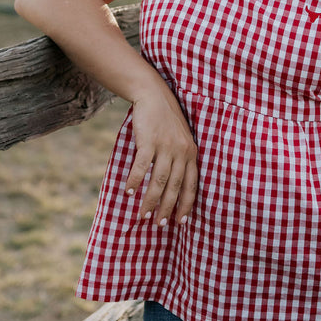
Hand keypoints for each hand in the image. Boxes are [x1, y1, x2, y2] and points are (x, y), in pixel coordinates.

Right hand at [124, 86, 198, 226]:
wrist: (153, 96)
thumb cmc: (165, 121)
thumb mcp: (179, 140)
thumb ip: (179, 159)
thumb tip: (171, 185)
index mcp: (191, 153)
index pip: (192, 185)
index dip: (186, 205)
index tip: (181, 222)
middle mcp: (181, 151)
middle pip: (175, 186)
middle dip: (167, 208)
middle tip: (159, 224)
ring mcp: (166, 146)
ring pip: (159, 180)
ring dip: (150, 200)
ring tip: (143, 214)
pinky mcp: (149, 140)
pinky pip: (142, 166)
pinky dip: (134, 180)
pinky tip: (128, 191)